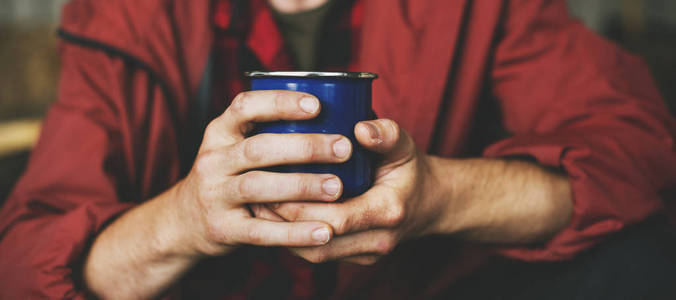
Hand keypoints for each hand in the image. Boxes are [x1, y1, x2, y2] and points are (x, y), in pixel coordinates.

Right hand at [177, 90, 354, 255]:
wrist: (185, 221)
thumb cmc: (228, 176)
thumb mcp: (234, 147)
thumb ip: (268, 132)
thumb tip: (334, 113)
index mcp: (220, 133)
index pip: (245, 107)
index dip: (280, 103)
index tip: (317, 104)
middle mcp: (213, 160)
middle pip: (259, 148)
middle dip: (305, 147)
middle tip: (344, 148)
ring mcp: (215, 196)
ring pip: (259, 186)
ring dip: (301, 186)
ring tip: (337, 187)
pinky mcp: (222, 229)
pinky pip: (261, 232)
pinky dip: (294, 233)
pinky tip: (324, 232)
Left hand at [256, 119, 444, 264]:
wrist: (430, 203)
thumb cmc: (409, 169)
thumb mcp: (403, 145)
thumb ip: (385, 134)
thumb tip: (360, 128)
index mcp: (388, 211)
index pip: (337, 217)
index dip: (301, 205)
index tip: (273, 182)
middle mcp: (378, 240)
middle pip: (319, 240)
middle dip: (283, 220)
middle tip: (254, 193)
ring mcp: (366, 254)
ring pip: (314, 253)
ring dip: (283, 232)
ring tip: (257, 204)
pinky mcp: (355, 258)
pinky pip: (318, 254)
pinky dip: (293, 237)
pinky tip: (273, 216)